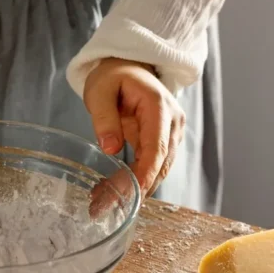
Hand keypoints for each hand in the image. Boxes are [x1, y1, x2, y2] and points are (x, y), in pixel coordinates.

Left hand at [84, 57, 185, 206]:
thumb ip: (104, 118)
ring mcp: (172, 133)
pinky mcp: (164, 141)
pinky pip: (152, 165)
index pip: (157, 147)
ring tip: (101, 202)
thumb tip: (110, 148)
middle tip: (103, 207)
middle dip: (136, 189)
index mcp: (159, 106)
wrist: (129, 65)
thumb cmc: (113, 75)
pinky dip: (134, 180)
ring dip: (134, 188)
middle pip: (161, 164)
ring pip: (159, 170)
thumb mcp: (100, 90)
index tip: (131, 195)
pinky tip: (111, 190)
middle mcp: (173, 122)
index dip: (146, 174)